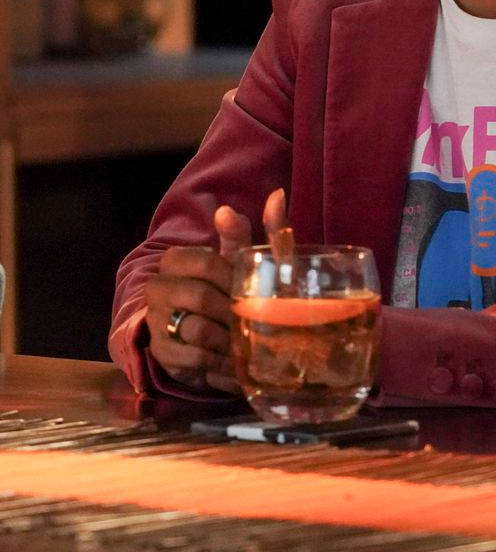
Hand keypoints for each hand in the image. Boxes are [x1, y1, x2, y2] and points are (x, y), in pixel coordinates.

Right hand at [143, 189, 288, 393]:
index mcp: (176, 259)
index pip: (206, 262)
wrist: (205, 333)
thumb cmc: (228, 288)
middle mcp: (158, 288)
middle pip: (201, 297)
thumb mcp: (241, 260)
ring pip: (198, 329)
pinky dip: (221, 362)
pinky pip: (194, 359)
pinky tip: (236, 361)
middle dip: (234, 310)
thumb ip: (258, 232)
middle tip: (256, 319)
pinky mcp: (162, 354)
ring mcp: (156, 321)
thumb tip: (277, 195)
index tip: (253, 289)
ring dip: (229, 338)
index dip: (235, 277)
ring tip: (248, 340)